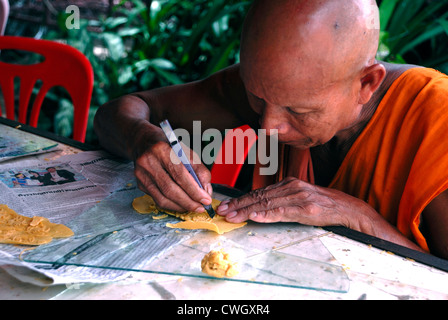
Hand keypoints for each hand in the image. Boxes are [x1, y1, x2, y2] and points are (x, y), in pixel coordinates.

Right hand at [133, 126, 212, 212]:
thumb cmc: (169, 146)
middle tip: (201, 207)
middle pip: (170, 189)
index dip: (194, 190)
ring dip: (181, 206)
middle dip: (188, 202)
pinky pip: (157, 200)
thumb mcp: (187, 152)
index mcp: (162, 150)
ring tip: (194, 207)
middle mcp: (148, 162)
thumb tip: (206, 191)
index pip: (179, 175)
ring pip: (162, 198)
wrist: (144, 141)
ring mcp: (141, 174)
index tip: (206, 200)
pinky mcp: (140, 183)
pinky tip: (182, 205)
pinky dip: (172, 205)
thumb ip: (199, 170)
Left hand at [217, 177, 369, 227]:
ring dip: (247, 210)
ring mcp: (298, 197)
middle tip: (223, 211)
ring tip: (232, 216)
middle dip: (238, 205)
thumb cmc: (321, 204)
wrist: (346, 208)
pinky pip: (282, 212)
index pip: (259, 192)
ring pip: (267, 203)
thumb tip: (259, 206)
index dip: (241, 200)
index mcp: (288, 184)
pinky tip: (255, 217)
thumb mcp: (299, 197)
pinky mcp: (305, 209)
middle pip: (259, 197)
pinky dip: (266, 215)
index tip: (227, 206)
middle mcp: (290, 187)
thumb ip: (281, 199)